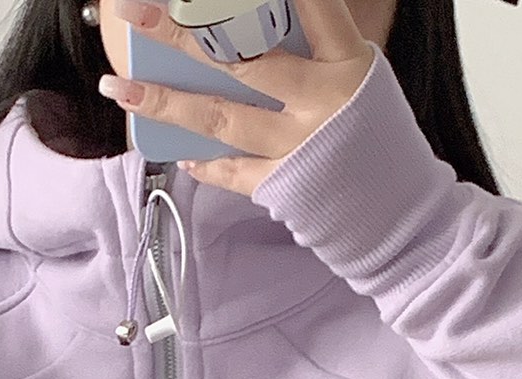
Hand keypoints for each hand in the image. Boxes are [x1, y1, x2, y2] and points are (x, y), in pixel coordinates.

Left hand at [102, 0, 377, 196]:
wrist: (400, 215)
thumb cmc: (372, 139)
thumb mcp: (355, 80)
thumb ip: (309, 54)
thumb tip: (239, 36)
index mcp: (346, 63)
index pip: (313, 6)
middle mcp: (321, 103)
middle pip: (242, 60)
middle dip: (183, 34)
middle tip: (136, 10)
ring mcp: (298, 148)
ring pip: (220, 119)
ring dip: (164, 102)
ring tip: (121, 88)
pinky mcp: (283, 187)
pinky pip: (229, 169)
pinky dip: (201, 159)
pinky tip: (175, 150)